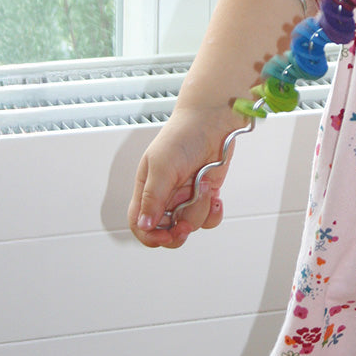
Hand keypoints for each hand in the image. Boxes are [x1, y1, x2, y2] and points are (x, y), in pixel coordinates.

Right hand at [127, 106, 240, 248]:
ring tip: (203, 185)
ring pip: (190, 224)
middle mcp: (165, 196)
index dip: (150, 236)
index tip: (165, 236)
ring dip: (199, 209)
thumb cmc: (183, 135)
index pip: (140, 224)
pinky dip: (213, 212)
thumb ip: (153, 197)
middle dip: (178, 231)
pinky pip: (208, 218)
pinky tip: (215, 197)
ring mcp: (186, 196)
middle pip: (166, 230)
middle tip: (186, 224)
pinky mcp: (205, 194)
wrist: (214, 120)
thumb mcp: (162, 165)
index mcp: (147, 189)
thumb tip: (143, 224)